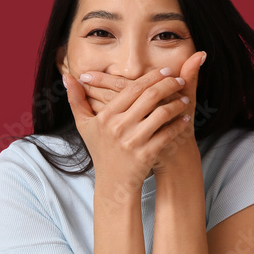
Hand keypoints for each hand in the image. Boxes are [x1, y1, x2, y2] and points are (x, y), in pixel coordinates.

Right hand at [63, 55, 202, 186]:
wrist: (112, 182)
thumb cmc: (100, 150)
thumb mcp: (84, 125)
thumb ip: (75, 100)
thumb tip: (67, 77)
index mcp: (105, 117)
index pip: (132, 89)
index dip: (152, 77)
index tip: (165, 71)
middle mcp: (118, 127)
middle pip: (149, 97)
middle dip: (168, 85)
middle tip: (179, 80)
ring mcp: (133, 141)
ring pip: (161, 113)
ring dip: (177, 104)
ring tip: (184, 99)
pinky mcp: (146, 154)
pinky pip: (167, 133)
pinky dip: (179, 124)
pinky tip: (185, 118)